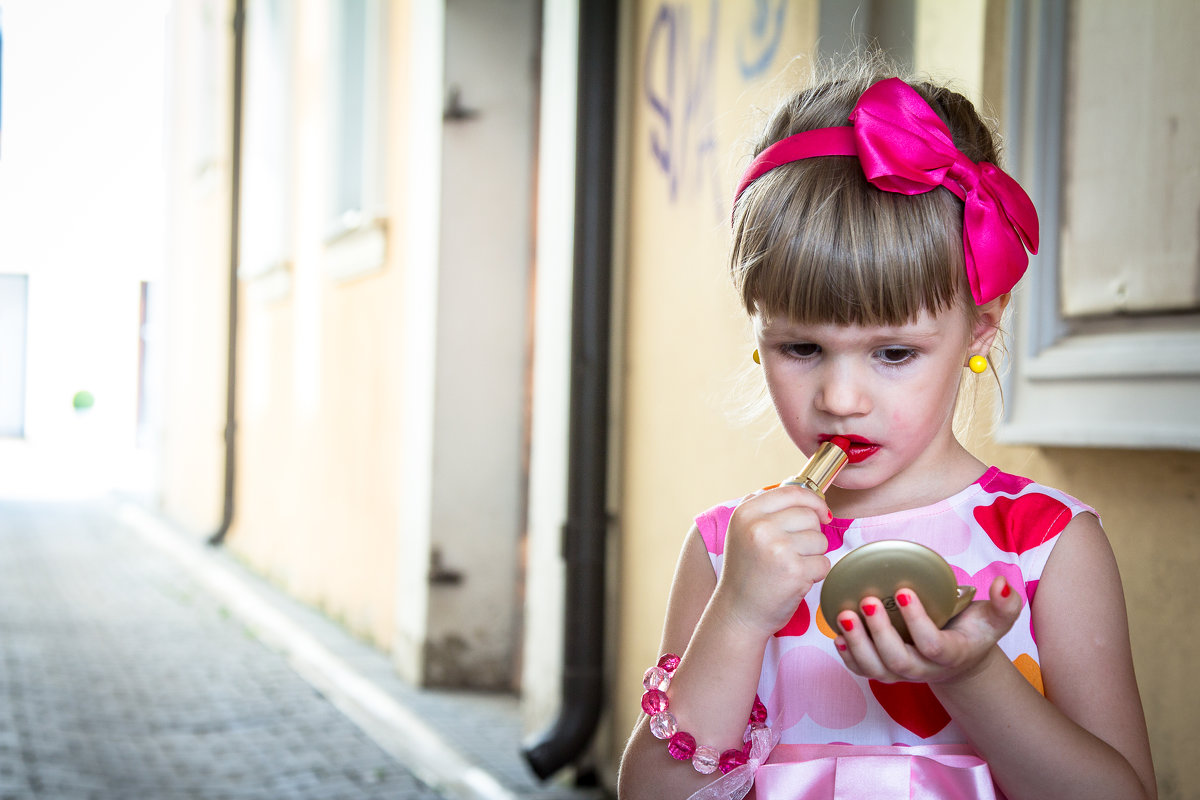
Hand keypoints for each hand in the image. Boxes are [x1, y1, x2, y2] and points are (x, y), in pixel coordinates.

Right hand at [709, 485, 832, 638]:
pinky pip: (824, 563)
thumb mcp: (742, 531)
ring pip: (820, 540)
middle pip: (810, 516)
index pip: (793, 493)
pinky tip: (795, 580)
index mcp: (746, 513)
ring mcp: (778, 549)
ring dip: (814, 555)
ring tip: (792, 566)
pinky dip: (815, 573)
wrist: (738, 612)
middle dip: (811, 533)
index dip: (814, 501)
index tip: (821, 513)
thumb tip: (804, 492)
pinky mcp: (795, 572)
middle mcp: (760, 527)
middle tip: (795, 551)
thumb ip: (766, 507)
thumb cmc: (746, 571)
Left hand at [834, 576, 1022, 684]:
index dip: (917, 622)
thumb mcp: (995, 619)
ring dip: (857, 644)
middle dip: (880, 633)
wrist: (959, 658)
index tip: (903, 592)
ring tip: (846, 615)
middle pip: (899, 661)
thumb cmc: (973, 631)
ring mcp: (902, 673)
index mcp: (951, 654)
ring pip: (876, 670)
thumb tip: (1002, 584)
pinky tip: (838, 634)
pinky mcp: (885, 670)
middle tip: (868, 601)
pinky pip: (863, 671)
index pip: (933, 645)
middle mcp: (924, 669)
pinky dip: (848, 656)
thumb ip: (1005, 604)